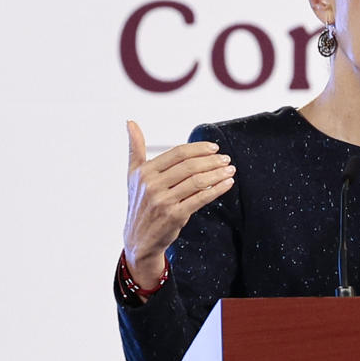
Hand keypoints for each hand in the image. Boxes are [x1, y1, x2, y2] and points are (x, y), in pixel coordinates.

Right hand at [123, 121, 234, 290]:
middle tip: (226, 159)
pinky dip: (217, 189)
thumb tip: (130, 122)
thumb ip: (135, 148)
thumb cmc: (140, 203)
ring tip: (230, 170)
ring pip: (197, 181)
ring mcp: (162, 201)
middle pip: (189, 166)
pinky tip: (227, 184)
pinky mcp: (174, 216)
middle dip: (212, 161)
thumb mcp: (133, 175)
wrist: (138, 238)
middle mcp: (151, 185)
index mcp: (144, 172)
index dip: (199, 148)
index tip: (214, 148)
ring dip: (218, 174)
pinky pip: (201, 198)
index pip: (178, 153)